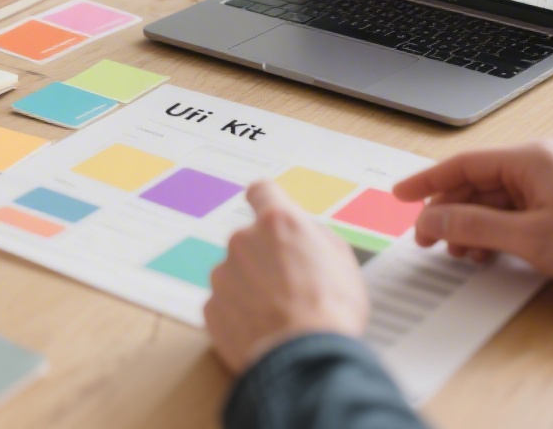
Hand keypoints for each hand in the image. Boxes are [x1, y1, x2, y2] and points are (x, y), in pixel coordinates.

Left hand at [204, 180, 368, 374]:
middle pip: (250, 241)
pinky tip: (263, 329)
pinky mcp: (211, 308)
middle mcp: (243, 241)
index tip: (264, 205)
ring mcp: (223, 275)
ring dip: (252, 288)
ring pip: (236, 274)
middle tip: (290, 286)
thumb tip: (303, 235)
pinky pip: (225, 304)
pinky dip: (240, 314)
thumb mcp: (341, 259)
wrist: (306, 360)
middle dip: (265, 259)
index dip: (265, 199)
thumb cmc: (331, 311)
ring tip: (279, 315)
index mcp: (278, 223)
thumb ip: (314, 236)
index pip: (262, 192)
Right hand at [394, 140, 552, 292]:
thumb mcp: (528, 237)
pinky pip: (513, 213)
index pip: (463, 165)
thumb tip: (433, 217)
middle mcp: (538, 165)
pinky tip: (485, 253)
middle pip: (476, 184)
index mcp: (530, 159)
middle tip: (426, 238)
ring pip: (493, 201)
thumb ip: (474, 225)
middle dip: (448, 212)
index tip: (401, 196)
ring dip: (471, 226)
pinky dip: (494, 232)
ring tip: (457, 251)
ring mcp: (550, 185)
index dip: (427, 182)